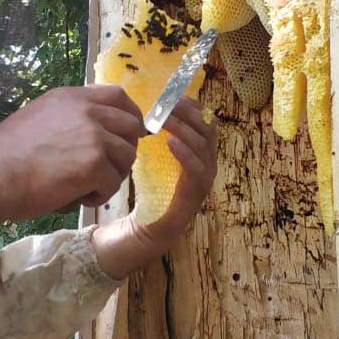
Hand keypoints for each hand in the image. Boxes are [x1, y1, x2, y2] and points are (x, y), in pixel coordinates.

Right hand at [0, 84, 144, 268]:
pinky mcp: (94, 164)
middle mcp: (86, 111)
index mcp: (71, 97)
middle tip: (111, 168)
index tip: (129, 134)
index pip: (117, 95)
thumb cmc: (5, 155)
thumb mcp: (39, 119)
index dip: (130, 115)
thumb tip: (93, 135)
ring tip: (88, 187)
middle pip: (131, 125)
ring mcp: (92, 136)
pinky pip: (114, 183)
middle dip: (127, 149)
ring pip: (126, 156)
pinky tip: (80, 198)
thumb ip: (68, 119)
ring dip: (113, 175)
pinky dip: (101, 195)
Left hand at [92, 98, 217, 279]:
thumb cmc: (135, 202)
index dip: (194, 110)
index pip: (204, 128)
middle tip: (171, 104)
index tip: (176, 96)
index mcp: (193, 163)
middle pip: (210, 136)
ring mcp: (199, 191)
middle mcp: (202, 174)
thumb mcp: (143, 165)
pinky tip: (171, 142)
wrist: (128, 242)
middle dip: (192, 116)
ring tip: (167, 120)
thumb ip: (148, 142)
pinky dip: (186, 155)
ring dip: (187, 131)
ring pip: (206, 153)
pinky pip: (197, 175)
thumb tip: (141, 109)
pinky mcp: (190, 205)